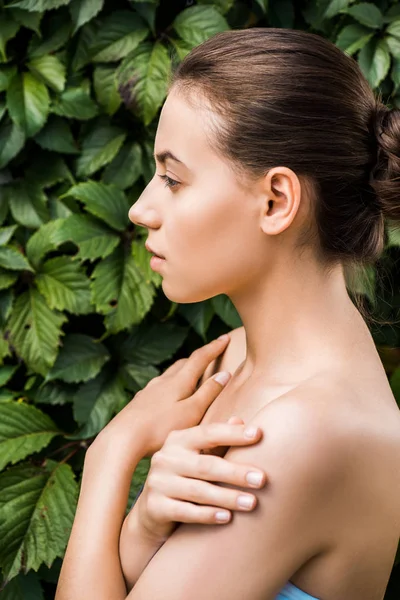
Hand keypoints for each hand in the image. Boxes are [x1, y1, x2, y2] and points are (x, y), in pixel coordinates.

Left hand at [94, 335, 232, 457]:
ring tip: (191, 375)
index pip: (199, 358)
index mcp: (179, 381)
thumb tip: (224, 374)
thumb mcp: (192, 412)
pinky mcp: (140, 402)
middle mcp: (162, 381)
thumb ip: (208, 393)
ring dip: (182, 371)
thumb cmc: (161, 428)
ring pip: (169, 374)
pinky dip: (170, 385)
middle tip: (210, 355)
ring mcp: (149, 391)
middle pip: (183, 363)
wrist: (123, 438)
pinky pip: (159, 386)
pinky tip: (167, 395)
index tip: (226, 337)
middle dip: (198, 358)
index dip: (214, 347)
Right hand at [130, 417, 266, 541]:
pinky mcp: (155, 507)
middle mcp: (165, 458)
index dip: (233, 434)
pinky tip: (228, 518)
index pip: (208, 434)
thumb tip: (240, 420)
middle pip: (206, 465)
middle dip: (236, 472)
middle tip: (262, 479)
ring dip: (227, 497)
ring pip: (198, 490)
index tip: (259, 434)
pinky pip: (186, 511)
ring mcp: (158, 482)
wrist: (152, 511)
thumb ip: (218, 440)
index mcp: (178, 440)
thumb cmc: (185, 477)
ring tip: (252, 503)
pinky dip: (208, 515)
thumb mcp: (198, 455)